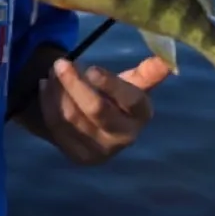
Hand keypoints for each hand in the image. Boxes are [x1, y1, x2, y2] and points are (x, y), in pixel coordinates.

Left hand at [38, 55, 170, 165]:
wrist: (97, 127)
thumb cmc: (117, 98)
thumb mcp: (133, 84)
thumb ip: (148, 72)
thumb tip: (168, 59)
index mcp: (141, 114)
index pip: (131, 100)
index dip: (111, 84)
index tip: (91, 68)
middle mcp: (125, 137)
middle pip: (96, 109)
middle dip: (74, 83)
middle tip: (60, 62)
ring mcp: (101, 151)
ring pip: (72, 116)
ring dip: (58, 89)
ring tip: (53, 70)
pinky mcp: (78, 156)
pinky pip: (56, 126)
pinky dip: (48, 102)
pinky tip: (45, 86)